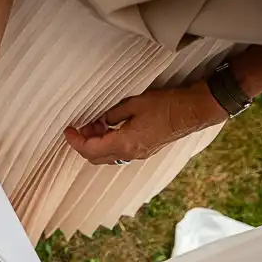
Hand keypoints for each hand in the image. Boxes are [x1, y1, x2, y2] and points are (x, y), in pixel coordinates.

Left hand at [65, 82, 226, 164]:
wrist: (193, 111)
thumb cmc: (166, 105)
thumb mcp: (134, 104)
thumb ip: (112, 115)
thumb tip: (101, 120)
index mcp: (124, 144)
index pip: (90, 149)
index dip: (75, 141)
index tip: (68, 130)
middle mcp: (129, 154)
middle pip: (95, 157)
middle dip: (84, 143)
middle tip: (81, 126)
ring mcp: (138, 155)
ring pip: (107, 156)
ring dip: (97, 143)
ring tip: (96, 123)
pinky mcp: (144, 150)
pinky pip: (119, 152)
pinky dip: (109, 143)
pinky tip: (111, 127)